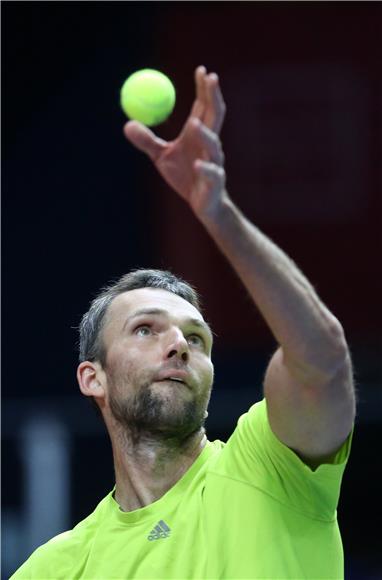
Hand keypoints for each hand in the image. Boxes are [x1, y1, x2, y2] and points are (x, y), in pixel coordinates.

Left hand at [123, 66, 226, 216]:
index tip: (202, 70)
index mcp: (199, 135)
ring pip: (213, 144)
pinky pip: (210, 173)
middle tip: (211, 78)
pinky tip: (196, 166)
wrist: (204, 206)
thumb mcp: (162, 158)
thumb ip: (147, 141)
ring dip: (204, 134)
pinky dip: (204, 169)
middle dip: (214, 96)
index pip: (203, 107)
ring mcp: (214, 162)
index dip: (204, 88)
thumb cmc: (186, 178)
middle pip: (215, 116)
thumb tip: (127, 123)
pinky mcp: (214, 182)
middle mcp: (210, 144)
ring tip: (192, 124)